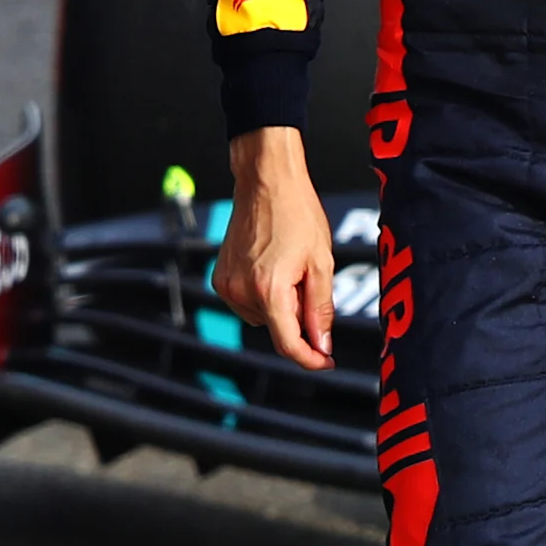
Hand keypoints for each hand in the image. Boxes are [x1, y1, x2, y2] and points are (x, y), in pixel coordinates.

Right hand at [215, 127, 338, 370]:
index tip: (326, 362)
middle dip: (299, 317)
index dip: (310, 359)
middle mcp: (240, 292)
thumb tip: (322, 345)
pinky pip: (248, 302)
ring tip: (292, 266)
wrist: (266, 183)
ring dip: (282, 305)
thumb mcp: (321, 263)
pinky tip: (275, 266)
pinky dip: (266, 296)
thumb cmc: (297, 216)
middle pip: (277, 328)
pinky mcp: (219, 278)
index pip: (288, 344)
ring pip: (263, 317)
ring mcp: (226, 285)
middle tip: (310, 280)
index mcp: (269, 291)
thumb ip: (320, 309)